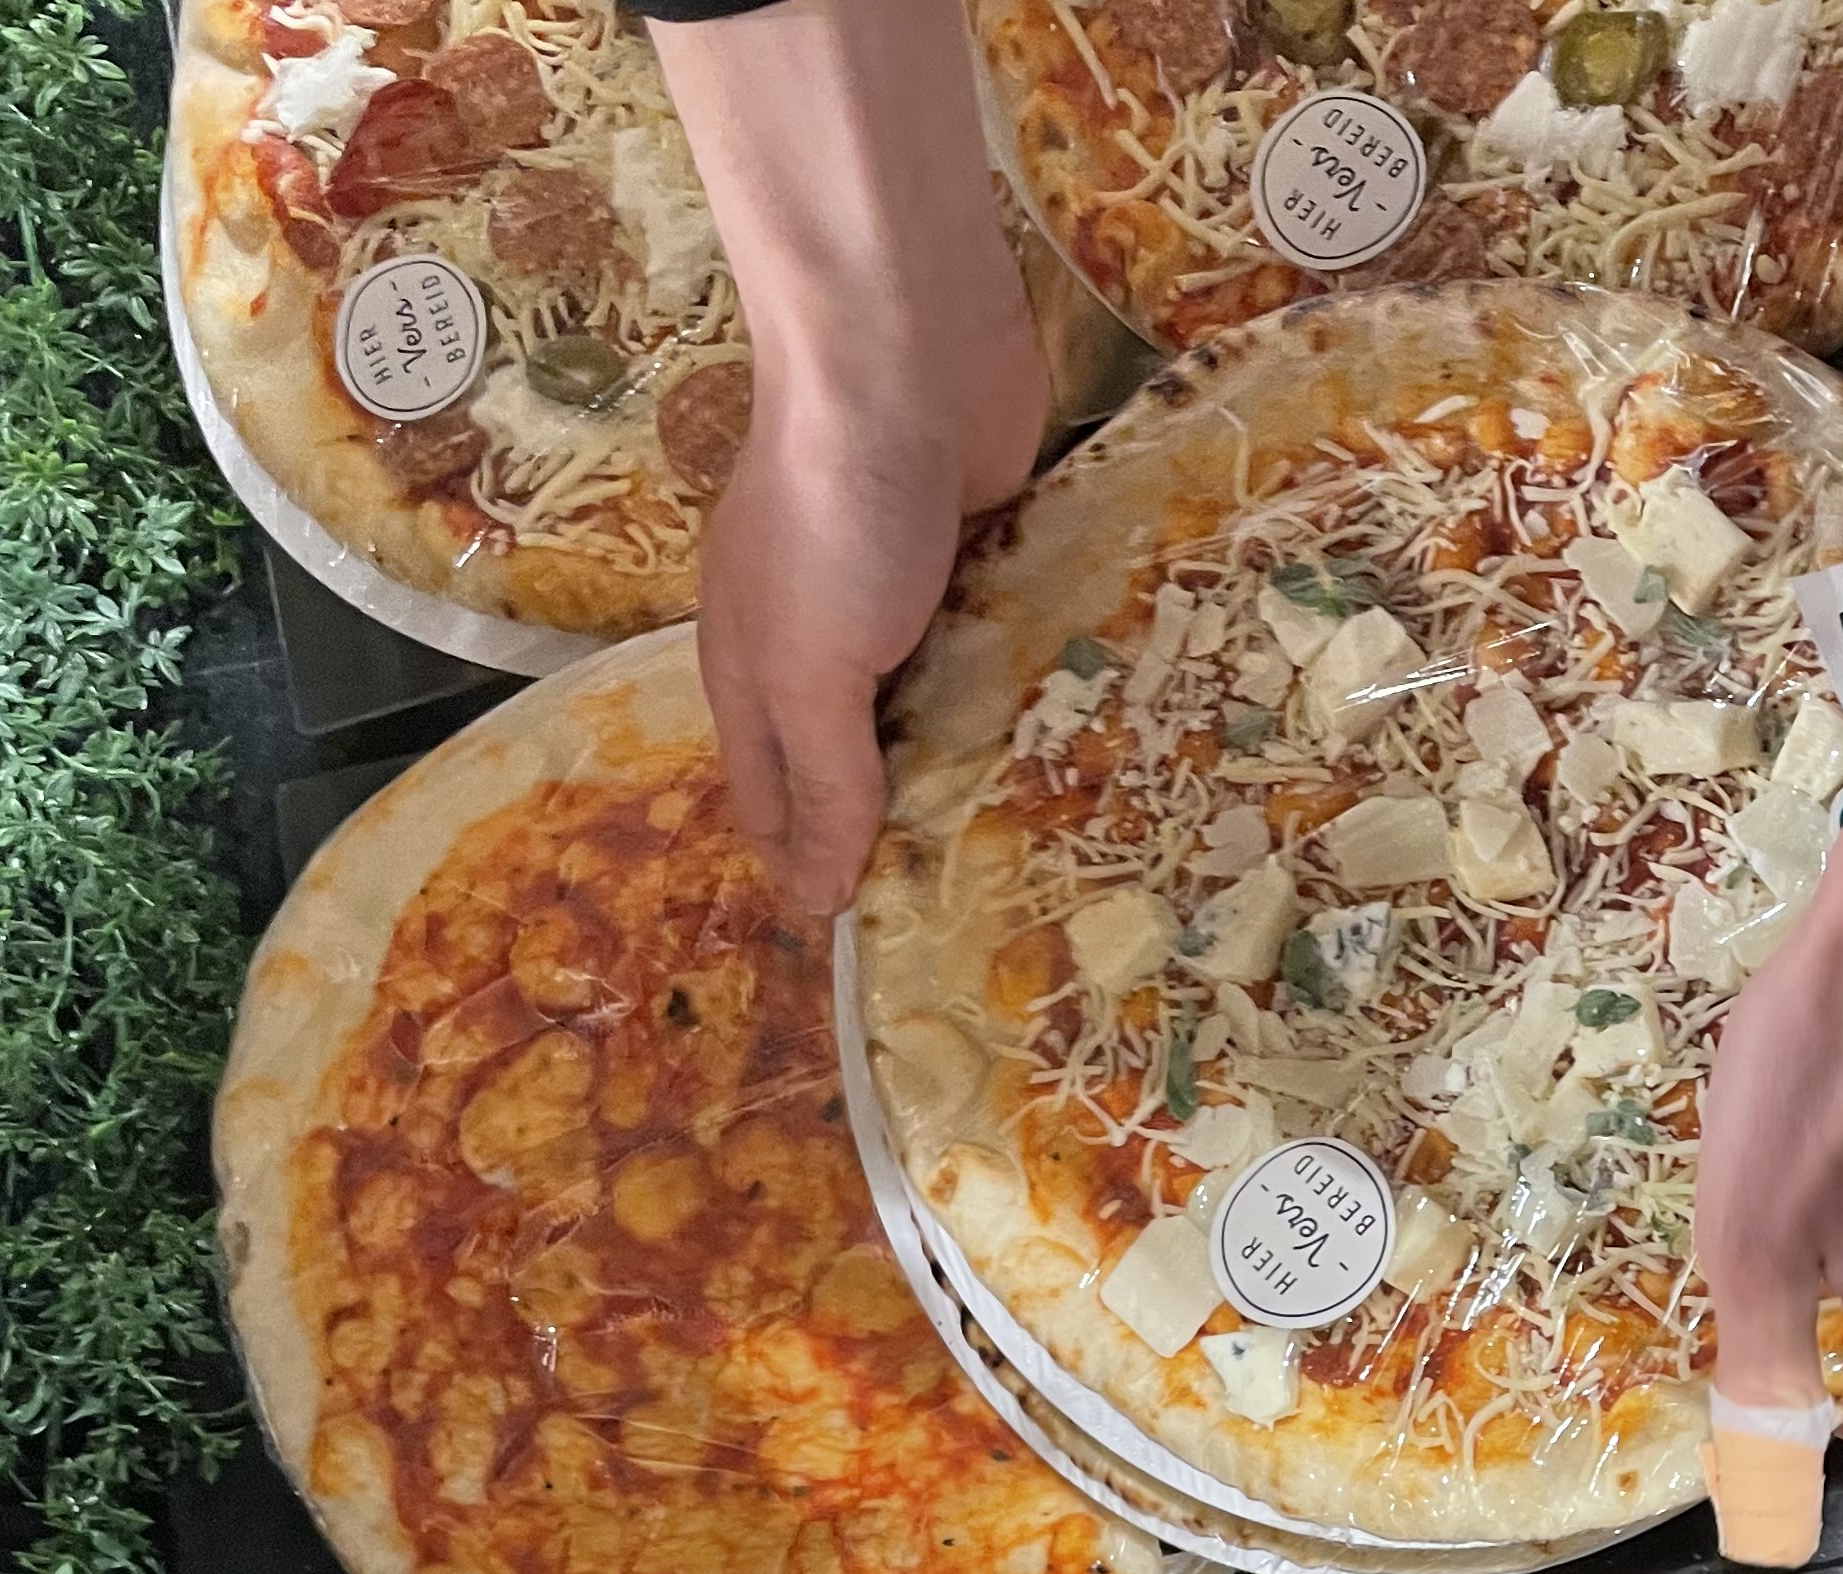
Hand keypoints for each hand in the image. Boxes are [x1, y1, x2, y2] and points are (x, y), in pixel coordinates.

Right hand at [649, 0, 1046, 915]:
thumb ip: (823, 778)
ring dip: (983, 770)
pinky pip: (1007, 648)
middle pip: (863, 764)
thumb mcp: (809, 667)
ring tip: (1046, 857)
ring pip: (945, 710)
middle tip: (979, 922)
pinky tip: (1086, 754)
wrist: (905, 352)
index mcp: (756, 671)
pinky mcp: (986, 559)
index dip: (809, 872)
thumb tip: (819, 899)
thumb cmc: (837, 513)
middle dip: (907, 834)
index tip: (867, 951)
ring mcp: (908, 598)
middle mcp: (825, 640)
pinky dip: (1035, 695)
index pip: (773, 803)